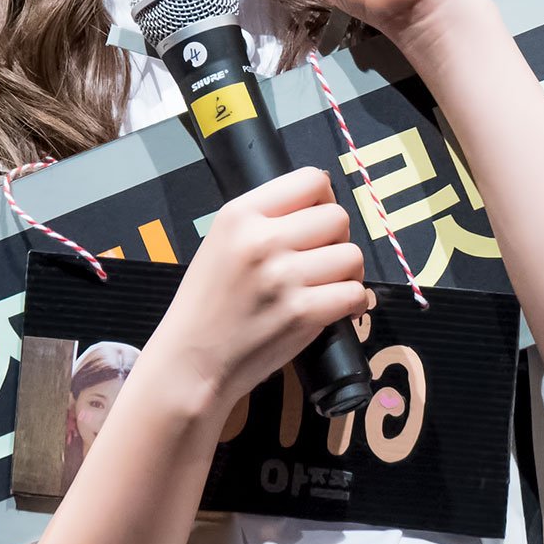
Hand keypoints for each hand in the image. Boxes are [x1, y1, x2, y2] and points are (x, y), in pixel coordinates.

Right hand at [142, 167, 367, 412]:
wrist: (189, 364)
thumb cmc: (207, 304)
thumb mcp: (221, 243)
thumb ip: (265, 220)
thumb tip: (322, 205)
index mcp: (239, 214)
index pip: (311, 180)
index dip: (324, 200)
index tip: (317, 224)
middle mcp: (262, 239)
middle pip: (338, 217)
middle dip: (337, 239)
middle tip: (321, 261)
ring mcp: (283, 276)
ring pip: (352, 255)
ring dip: (347, 273)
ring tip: (326, 287)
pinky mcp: (301, 312)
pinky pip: (353, 293)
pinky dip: (352, 303)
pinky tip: (335, 309)